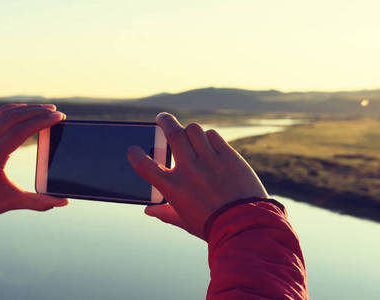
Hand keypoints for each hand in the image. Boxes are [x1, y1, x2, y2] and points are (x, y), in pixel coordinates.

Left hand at [0, 104, 68, 215]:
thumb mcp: (14, 201)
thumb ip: (40, 202)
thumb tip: (64, 201)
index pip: (20, 131)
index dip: (41, 121)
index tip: (58, 117)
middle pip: (13, 118)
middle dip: (38, 112)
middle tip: (57, 112)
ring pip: (5, 113)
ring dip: (27, 108)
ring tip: (46, 108)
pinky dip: (12, 109)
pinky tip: (25, 110)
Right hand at [127, 112, 267, 238]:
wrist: (245, 225)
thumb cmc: (212, 227)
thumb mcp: (185, 222)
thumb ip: (165, 213)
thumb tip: (149, 210)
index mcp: (173, 187)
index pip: (145, 165)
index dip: (135, 155)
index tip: (134, 150)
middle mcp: (189, 169)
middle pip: (172, 134)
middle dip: (164, 121)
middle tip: (162, 118)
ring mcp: (210, 160)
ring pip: (193, 130)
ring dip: (188, 129)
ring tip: (188, 132)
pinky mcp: (229, 157)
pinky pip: (213, 136)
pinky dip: (208, 137)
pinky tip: (208, 142)